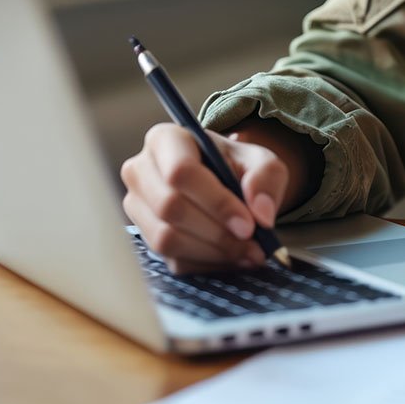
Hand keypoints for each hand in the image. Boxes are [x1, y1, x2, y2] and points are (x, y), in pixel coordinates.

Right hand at [120, 123, 288, 273]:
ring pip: (167, 239)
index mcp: (165, 139)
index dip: (216, 202)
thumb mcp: (261, 160)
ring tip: (249, 251)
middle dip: (217, 231)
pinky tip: (233, 257)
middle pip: (170, 207)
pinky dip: (207, 263)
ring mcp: (138, 208)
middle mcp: (141, 172)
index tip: (249, 224)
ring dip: (213, 251)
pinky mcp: (146, 238)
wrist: (226, 182)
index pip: (180, 172)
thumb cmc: (237, 165)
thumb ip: (266, 177)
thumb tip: (261, 212)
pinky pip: (172, 260)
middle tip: (253, 241)